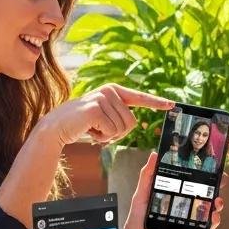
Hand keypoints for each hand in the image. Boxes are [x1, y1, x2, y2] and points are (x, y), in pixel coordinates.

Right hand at [43, 85, 173, 146]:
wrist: (56, 127)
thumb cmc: (82, 124)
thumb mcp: (104, 117)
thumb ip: (119, 116)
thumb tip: (135, 122)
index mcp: (114, 91)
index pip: (140, 97)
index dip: (156, 102)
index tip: (172, 104)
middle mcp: (110, 91)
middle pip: (132, 122)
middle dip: (118, 133)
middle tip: (100, 130)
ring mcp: (102, 98)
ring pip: (122, 129)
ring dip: (108, 136)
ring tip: (93, 129)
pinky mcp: (96, 109)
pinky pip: (111, 131)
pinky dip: (101, 137)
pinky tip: (89, 130)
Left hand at [119, 153, 223, 228]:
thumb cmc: (135, 223)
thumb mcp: (141, 197)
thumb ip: (147, 176)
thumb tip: (154, 155)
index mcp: (178, 201)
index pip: (198, 189)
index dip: (210, 183)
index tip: (218, 175)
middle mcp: (186, 214)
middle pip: (208, 204)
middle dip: (217, 200)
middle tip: (217, 198)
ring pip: (209, 221)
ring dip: (216, 217)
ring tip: (213, 215)